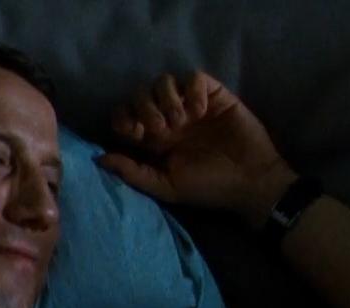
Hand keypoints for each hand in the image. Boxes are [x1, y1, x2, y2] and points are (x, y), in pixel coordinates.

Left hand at [98, 72, 297, 225]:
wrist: (250, 182)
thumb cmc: (209, 187)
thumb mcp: (166, 186)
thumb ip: (133, 173)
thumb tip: (99, 159)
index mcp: (155, 139)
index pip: (126, 114)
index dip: (123, 117)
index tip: (135, 133)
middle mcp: (170, 118)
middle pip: (141, 93)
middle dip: (144, 107)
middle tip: (160, 129)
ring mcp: (192, 105)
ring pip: (164, 81)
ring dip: (166, 98)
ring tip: (181, 121)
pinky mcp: (215, 95)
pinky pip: (195, 76)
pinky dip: (192, 90)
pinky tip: (200, 111)